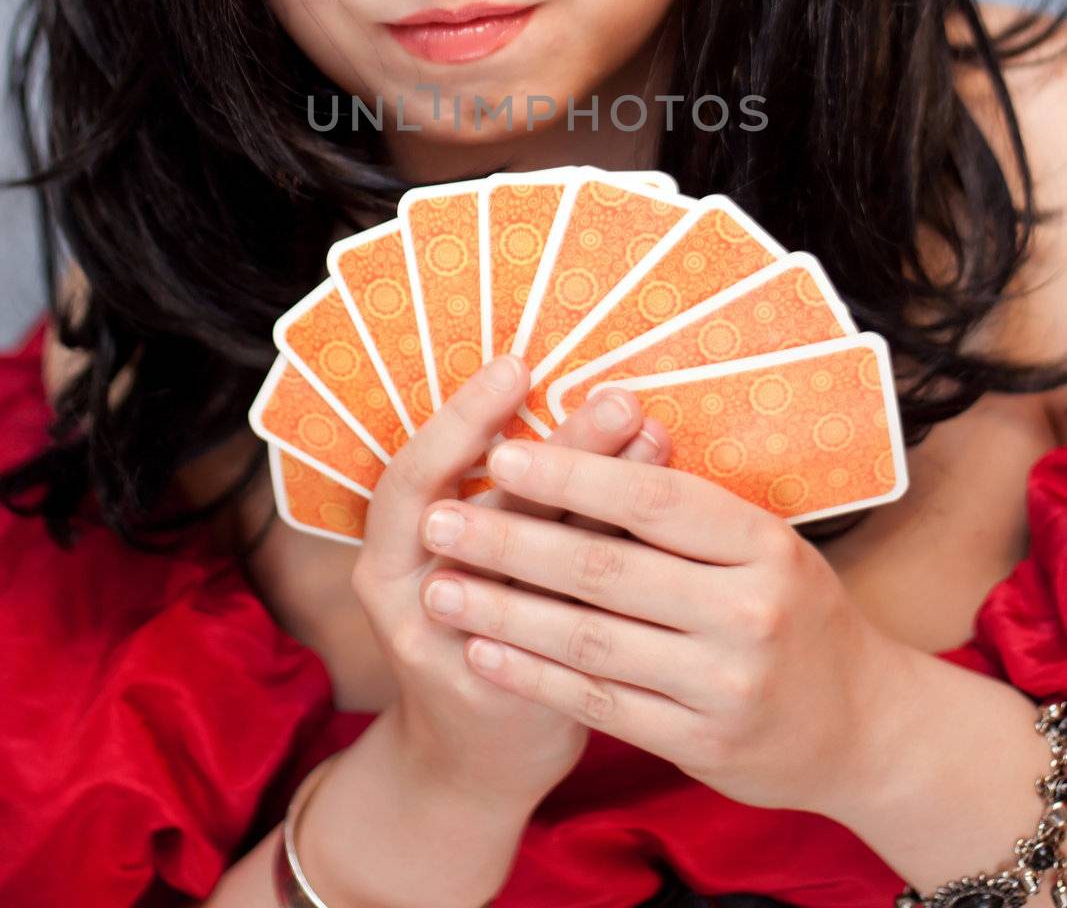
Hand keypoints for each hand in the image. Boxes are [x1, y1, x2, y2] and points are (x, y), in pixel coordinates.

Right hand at [351, 356, 672, 808]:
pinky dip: (621, 574)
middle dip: (560, 453)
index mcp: (388, 551)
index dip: (462, 420)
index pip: (414, 474)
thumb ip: (524, 489)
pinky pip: (571, 629)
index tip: (518, 365)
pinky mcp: (515, 698)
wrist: (477, 757)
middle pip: (488, 515)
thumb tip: (612, 404)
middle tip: (620, 400)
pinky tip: (670, 537)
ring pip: (535, 573)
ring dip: (600, 504)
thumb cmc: (485, 619)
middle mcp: (411, 602)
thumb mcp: (473, 549)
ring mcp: (461, 658)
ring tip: (654, 442)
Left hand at [416, 428, 911, 813]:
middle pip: (608, 568)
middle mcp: (748, 610)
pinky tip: (483, 651)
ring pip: (591, 639)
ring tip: (440, 586)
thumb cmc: (791, 609)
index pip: (654, 499)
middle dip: (512, 541)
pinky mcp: (701, 744)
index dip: (574, 474)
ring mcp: (726, 684)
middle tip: (440, 520)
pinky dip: (533, 675)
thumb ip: (682, 510)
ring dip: (504, 611)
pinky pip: (599, 701)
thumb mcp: (760, 545)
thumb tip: (594, 431)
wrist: (860, 726)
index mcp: (763, 543)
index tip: (501, 453)